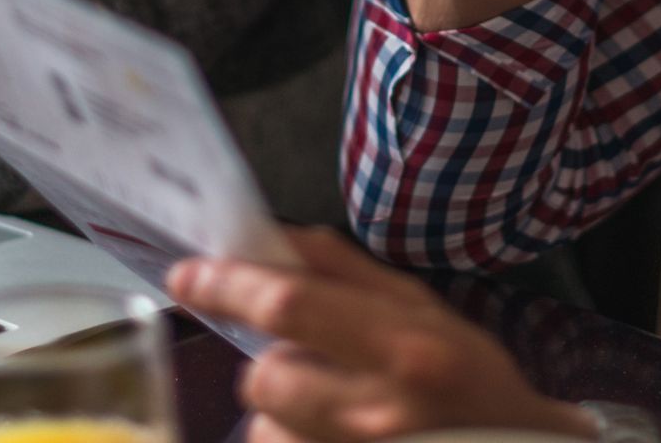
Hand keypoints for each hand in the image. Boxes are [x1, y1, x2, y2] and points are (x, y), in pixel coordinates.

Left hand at [168, 228, 593, 442]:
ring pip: (265, 429)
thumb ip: (349, 273)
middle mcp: (377, 412)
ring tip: (336, 416)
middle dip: (270, 367)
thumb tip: (276, 239)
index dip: (228, 285)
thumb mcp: (428, 312)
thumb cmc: (472, 384)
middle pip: (264, 377)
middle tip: (309, 368)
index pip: (290, 304)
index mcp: (405, 347)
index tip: (188, 275)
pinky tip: (334, 440)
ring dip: (284, 417)